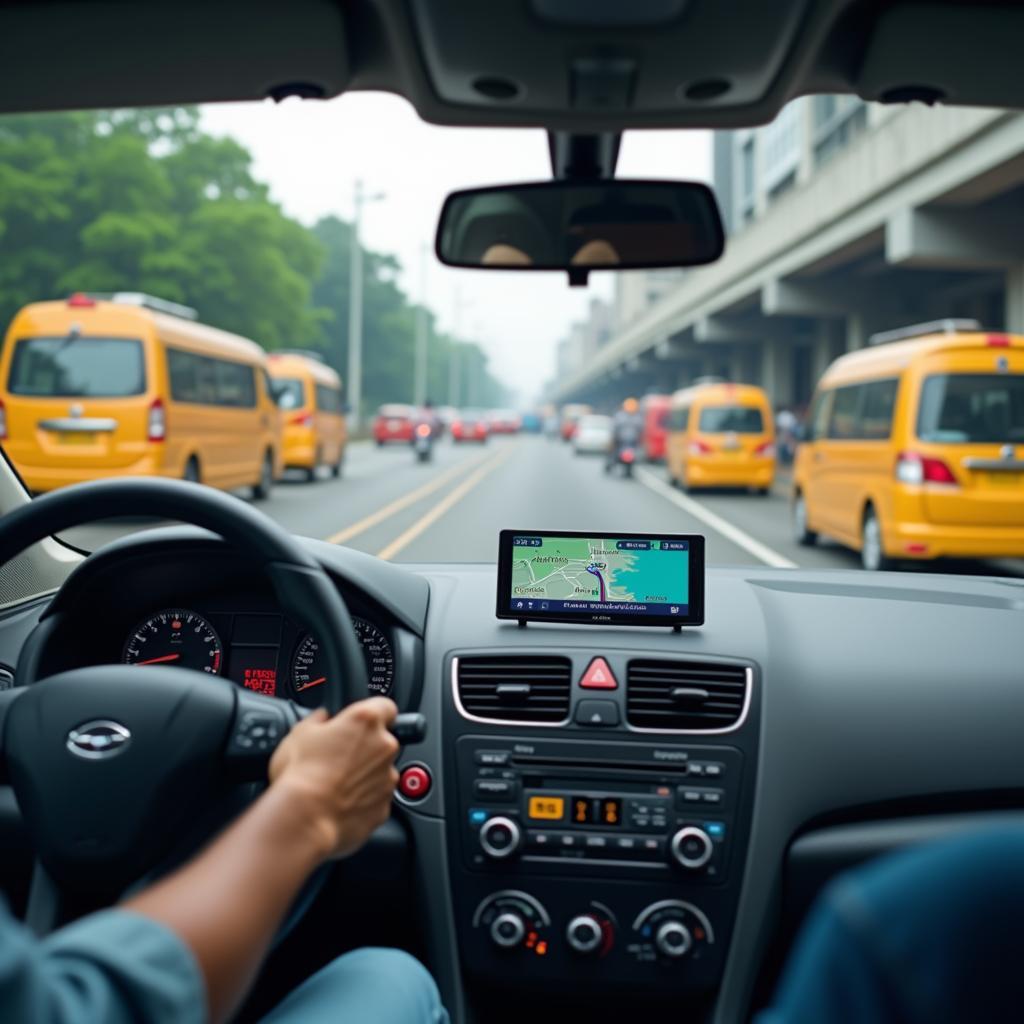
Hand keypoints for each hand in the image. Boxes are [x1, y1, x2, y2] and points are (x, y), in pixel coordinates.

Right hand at [268, 697, 399, 859]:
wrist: (304, 818)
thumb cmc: (300, 773)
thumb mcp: (300, 732)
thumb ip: (318, 719)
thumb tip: (321, 718)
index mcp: (366, 721)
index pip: (385, 706)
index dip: (374, 713)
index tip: (362, 722)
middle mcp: (384, 746)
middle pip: (382, 741)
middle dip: (364, 748)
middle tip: (337, 757)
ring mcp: (387, 778)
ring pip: (380, 771)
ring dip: (363, 775)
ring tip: (334, 784)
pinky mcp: (384, 806)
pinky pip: (376, 798)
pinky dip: (363, 800)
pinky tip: (339, 803)